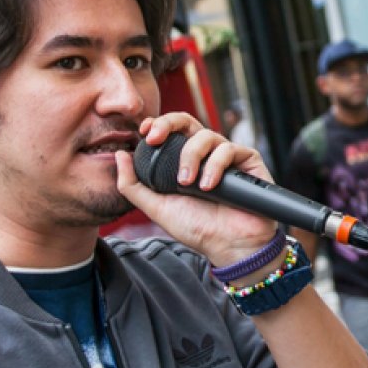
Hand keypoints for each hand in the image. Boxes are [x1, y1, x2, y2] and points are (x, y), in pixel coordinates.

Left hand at [115, 112, 276, 266]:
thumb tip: (120, 155)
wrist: (228, 245)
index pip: (170, 131)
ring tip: (188, 183)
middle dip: (167, 123)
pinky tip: (209, 186)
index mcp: (184, 160)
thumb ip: (132, 185)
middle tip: (154, 138)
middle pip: (187, 121)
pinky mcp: (247, 160)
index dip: (157, 124)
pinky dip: (215, 166)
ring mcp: (227, 156)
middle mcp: (205, 154)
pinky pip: (229, 149)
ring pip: (206, 136)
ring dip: (191, 157)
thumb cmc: (196, 228)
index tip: (144, 132)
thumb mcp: (156, 207)